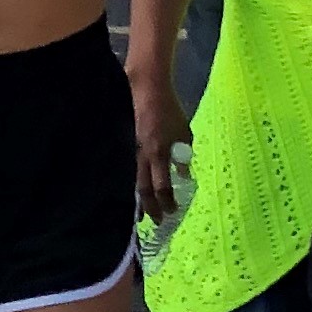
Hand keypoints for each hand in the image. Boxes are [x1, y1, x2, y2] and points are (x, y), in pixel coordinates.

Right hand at [129, 72, 187, 220]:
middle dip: (149, 207)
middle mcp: (143, 156)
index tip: (172, 213)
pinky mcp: (127, 145)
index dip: (167, 201)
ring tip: (140, 214)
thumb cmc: (168, 110)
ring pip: (133, 180)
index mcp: (159, 153)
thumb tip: (183, 175)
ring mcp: (132, 150)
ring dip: (138, 199)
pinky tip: (131, 190)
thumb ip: (183, 155)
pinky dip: (131, 182)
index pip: (162, 185)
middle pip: (144, 188)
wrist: (145, 89)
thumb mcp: (184, 132)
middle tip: (155, 222)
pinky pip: (129, 168)